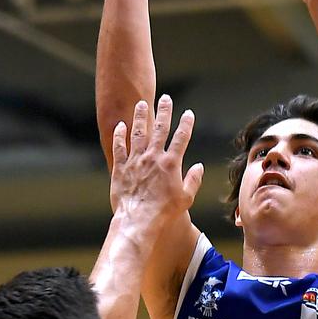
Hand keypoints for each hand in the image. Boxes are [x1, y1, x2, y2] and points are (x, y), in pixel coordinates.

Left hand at [110, 95, 202, 221]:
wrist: (138, 220)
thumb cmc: (164, 212)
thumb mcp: (186, 198)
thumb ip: (193, 180)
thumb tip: (198, 166)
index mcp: (171, 163)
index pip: (181, 138)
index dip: (186, 124)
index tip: (188, 113)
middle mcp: (153, 157)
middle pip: (159, 129)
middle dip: (164, 111)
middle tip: (165, 98)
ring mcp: (135, 160)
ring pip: (138, 133)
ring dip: (141, 117)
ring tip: (142, 104)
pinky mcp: (121, 167)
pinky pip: (119, 147)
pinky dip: (119, 135)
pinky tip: (121, 125)